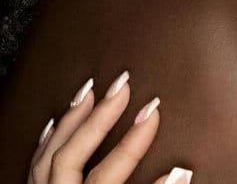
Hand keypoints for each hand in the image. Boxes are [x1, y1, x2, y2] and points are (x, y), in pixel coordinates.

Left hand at [27, 72, 190, 183]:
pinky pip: (34, 164)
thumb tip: (181, 173)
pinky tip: (56, 123)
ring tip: (89, 91)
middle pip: (71, 154)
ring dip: (71, 121)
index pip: (108, 171)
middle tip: (122, 85)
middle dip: (98, 117)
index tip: (154, 111)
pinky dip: (47, 140)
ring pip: (48, 154)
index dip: (133, 142)